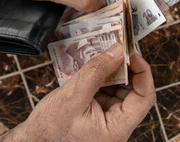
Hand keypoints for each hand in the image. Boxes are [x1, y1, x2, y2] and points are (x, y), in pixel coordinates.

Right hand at [0, 43, 155, 141]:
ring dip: (113, 71)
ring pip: (119, 88)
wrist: (35, 138)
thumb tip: (117, 51)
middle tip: (116, 48)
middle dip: (126, 68)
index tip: (131, 53)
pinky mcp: (97, 111)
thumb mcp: (73, 96)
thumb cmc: (51, 127)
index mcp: (117, 128)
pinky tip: (94, 65)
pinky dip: (102, 76)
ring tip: (103, 54)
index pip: (144, 98)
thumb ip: (96, 72)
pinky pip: (106, 90)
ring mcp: (107, 117)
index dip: (142, 72)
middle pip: (133, 91)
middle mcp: (116, 124)